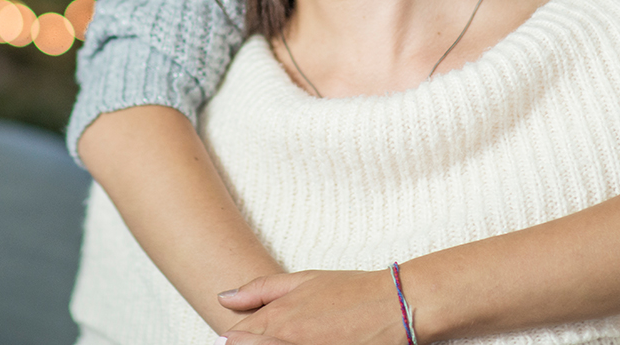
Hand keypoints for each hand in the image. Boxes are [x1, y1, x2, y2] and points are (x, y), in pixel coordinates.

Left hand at [218, 269, 406, 344]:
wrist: (396, 306)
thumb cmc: (353, 291)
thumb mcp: (304, 280)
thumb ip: (260, 289)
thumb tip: (223, 297)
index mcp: (277, 319)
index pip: (237, 338)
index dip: (238, 339)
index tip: (239, 338)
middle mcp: (285, 341)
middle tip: (271, 337)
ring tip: (299, 334)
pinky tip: (310, 341)